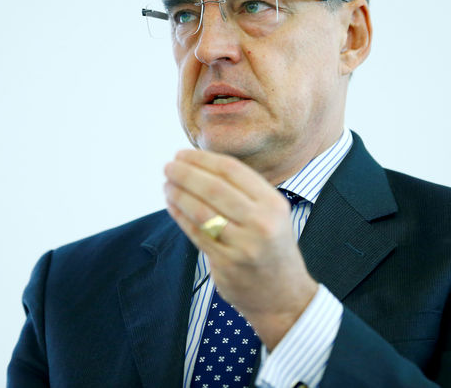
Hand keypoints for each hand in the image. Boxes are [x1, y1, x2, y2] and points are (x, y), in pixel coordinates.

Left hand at [164, 148, 317, 349]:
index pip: (232, 170)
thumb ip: (245, 192)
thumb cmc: (272, 248)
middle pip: (214, 188)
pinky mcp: (227, 264)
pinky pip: (196, 234)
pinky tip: (172, 206)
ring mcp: (243, 245)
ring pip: (201, 211)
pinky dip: (180, 216)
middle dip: (186, 174)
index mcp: (273, 204)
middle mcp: (261, 222)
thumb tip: (200, 165)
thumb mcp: (273, 215)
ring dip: (179, 194)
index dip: (202, 159)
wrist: (284, 296)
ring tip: (166, 185)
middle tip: (168, 166)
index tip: (182, 154)